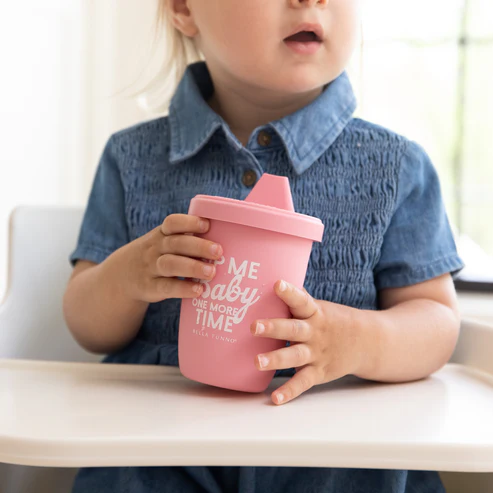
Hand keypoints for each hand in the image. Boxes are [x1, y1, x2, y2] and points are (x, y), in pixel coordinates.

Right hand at [110, 214, 222, 302]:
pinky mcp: (150, 287)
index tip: (207, 225)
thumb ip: (187, 240)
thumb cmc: (158, 255)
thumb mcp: (164, 242)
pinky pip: (166, 287)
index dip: (189, 222)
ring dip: (192, 268)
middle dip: (198, 246)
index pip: (172, 223)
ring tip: (211, 272)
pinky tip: (198, 290)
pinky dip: (183, 289)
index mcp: (162, 234)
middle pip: (176, 244)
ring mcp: (151, 268)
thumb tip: (228, 239)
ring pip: (170, 264)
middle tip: (219, 251)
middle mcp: (155, 248)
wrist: (122, 276)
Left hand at [250, 280, 367, 404]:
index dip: (289, 292)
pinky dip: (290, 391)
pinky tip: (275, 399)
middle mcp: (315, 332)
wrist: (366, 342)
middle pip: (293, 329)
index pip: (301, 300)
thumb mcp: (319, 307)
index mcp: (314, 312)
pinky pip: (303, 382)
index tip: (276, 284)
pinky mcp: (319, 372)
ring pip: (295, 357)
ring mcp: (317, 353)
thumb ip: (296, 300)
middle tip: (253, 327)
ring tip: (257, 362)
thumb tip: (269, 280)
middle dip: (274, 328)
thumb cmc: (333, 320)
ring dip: (276, 360)